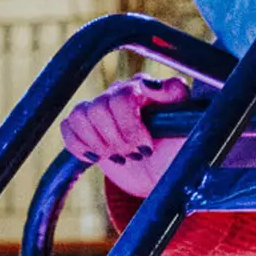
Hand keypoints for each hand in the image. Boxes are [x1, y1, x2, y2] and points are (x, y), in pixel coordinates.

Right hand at [62, 74, 188, 198]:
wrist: (160, 173)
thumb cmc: (176, 148)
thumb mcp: (188, 124)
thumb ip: (176, 96)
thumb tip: (151, 82)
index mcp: (142, 87)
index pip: (122, 97)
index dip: (130, 127)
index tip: (146, 148)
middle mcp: (118, 93)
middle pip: (99, 109)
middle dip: (116, 140)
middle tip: (134, 156)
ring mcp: (100, 108)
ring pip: (79, 116)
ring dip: (98, 144)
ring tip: (118, 158)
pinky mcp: (85, 125)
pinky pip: (68, 126)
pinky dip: (79, 145)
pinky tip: (96, 157)